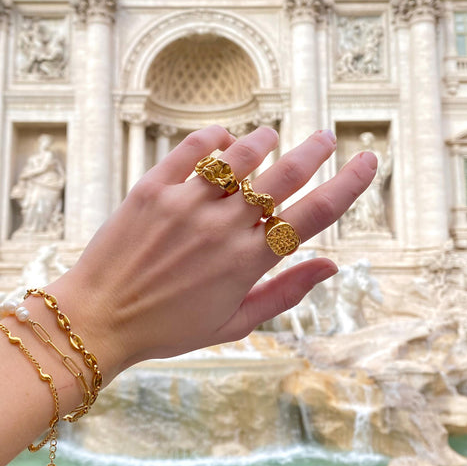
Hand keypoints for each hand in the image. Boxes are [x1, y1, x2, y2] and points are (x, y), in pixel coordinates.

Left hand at [49, 125, 376, 381]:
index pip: (314, 215)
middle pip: (284, 176)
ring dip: (264, 140)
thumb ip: (285, 294)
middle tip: (325, 136)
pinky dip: (214, 138)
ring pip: (241, 154)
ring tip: (270, 138)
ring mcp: (185, 204)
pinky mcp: (152, 188)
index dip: (349, 185)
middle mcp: (221, 227)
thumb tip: (331, 265)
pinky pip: (192, 148)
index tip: (368, 163)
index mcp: (247, 262)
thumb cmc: (167, 328)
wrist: (98, 319)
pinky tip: (220, 143)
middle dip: (314, 151)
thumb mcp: (233, 325)